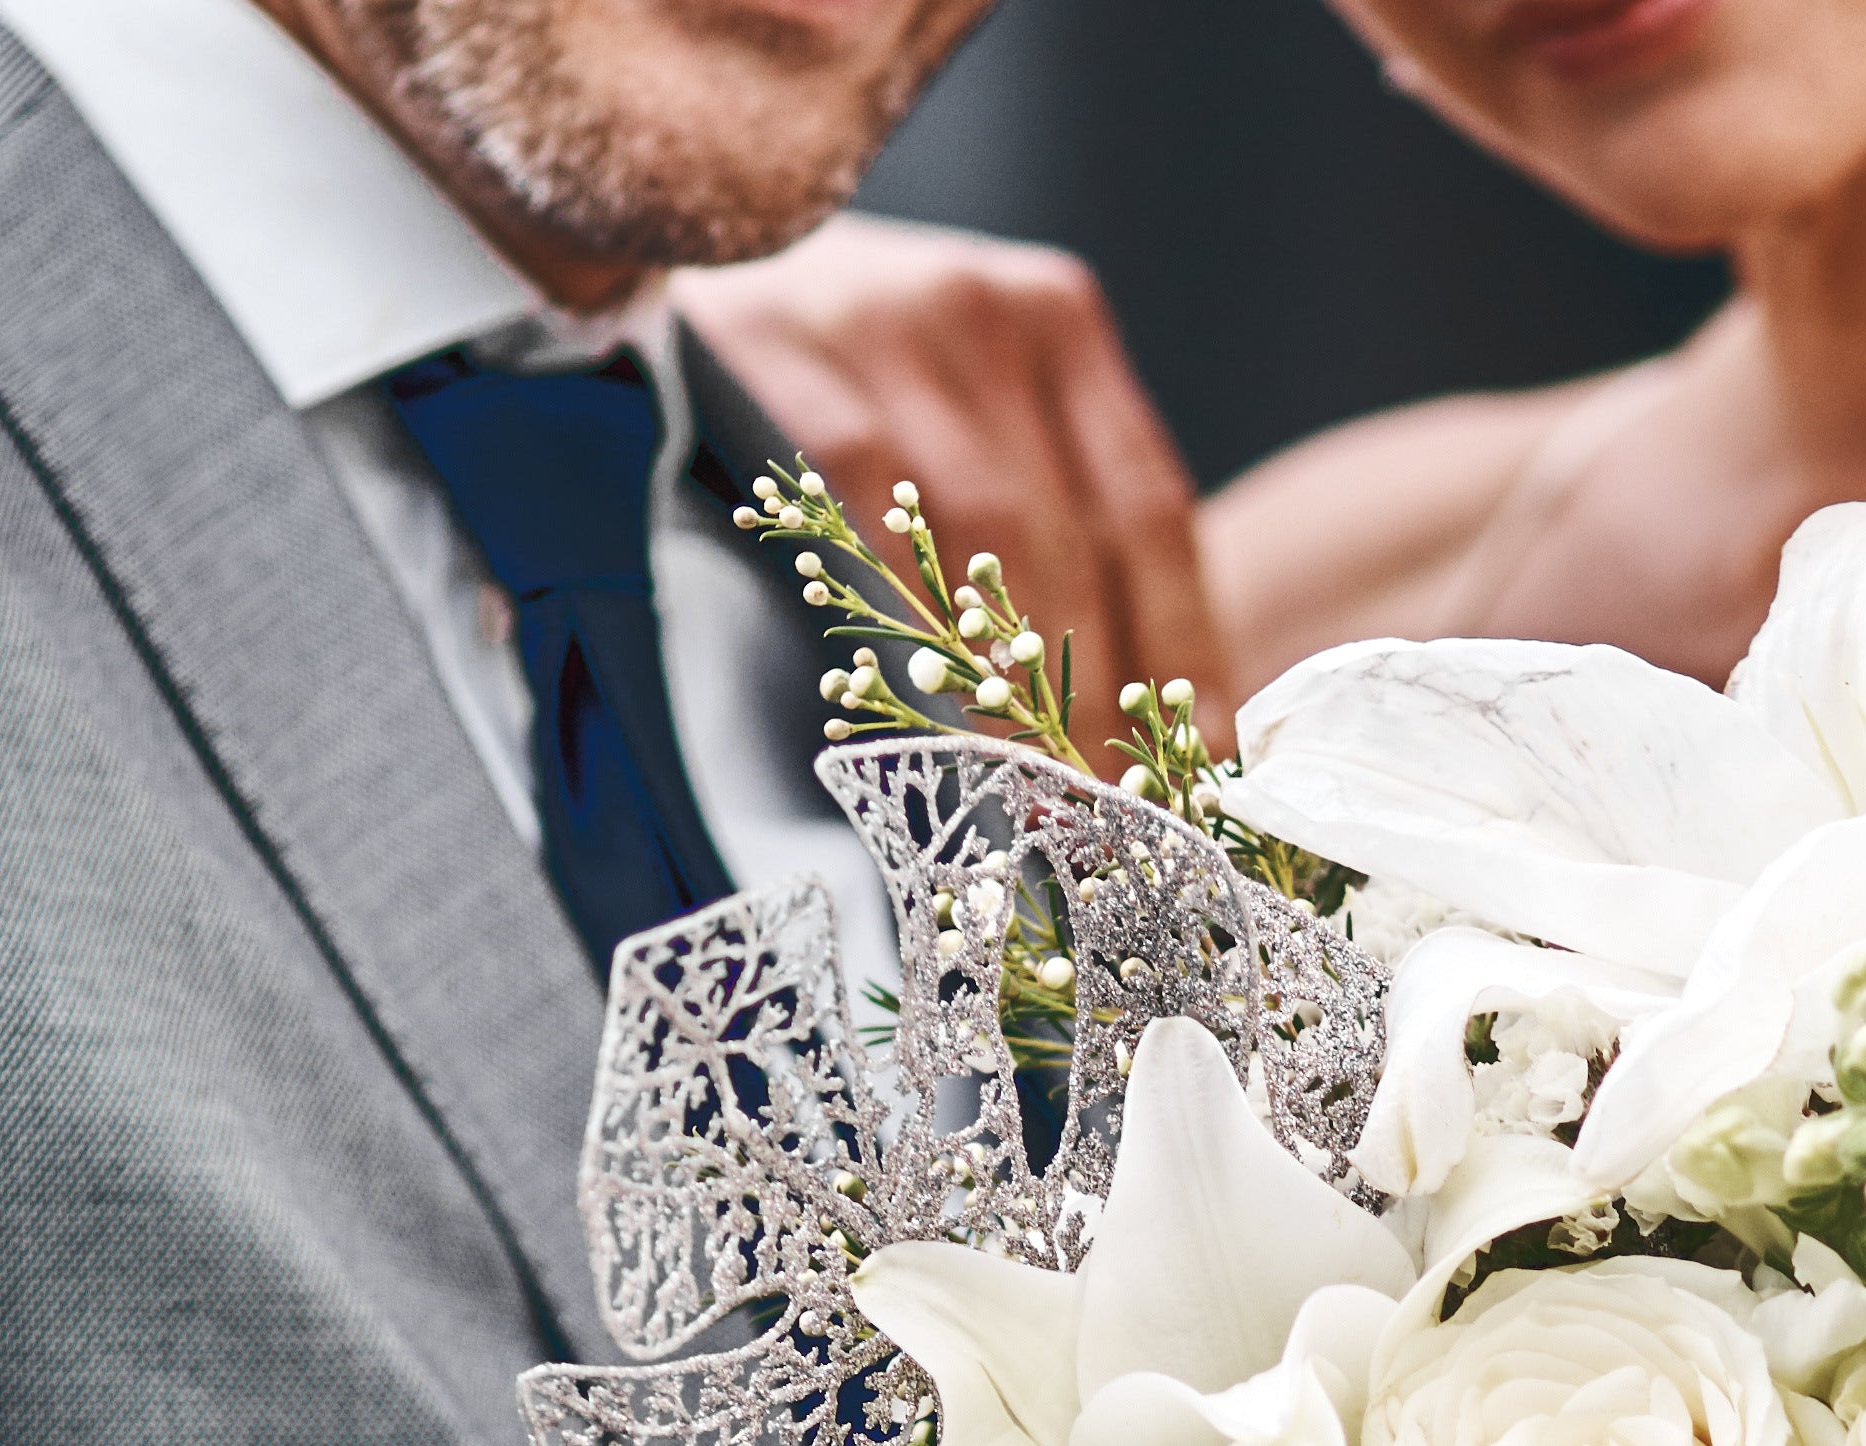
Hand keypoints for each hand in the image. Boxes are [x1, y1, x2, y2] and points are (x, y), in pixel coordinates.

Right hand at [676, 217, 1231, 751]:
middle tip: (1112, 809)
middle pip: (1075, 534)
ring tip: (1032, 786)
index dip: (1186, 646)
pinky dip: (903, 614)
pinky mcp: (783, 346)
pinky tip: (920, 704)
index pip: (1151, 509)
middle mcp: (988, 308)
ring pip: (983, 532)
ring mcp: (886, 319)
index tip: (1203, 759)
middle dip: (1098, 690)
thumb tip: (1135, 690)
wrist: (662, 215)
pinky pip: (865, 506)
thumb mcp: (954, 390)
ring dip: (1011, 676)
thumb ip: (1043, 497)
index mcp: (1060, 320)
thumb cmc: (832, 349)